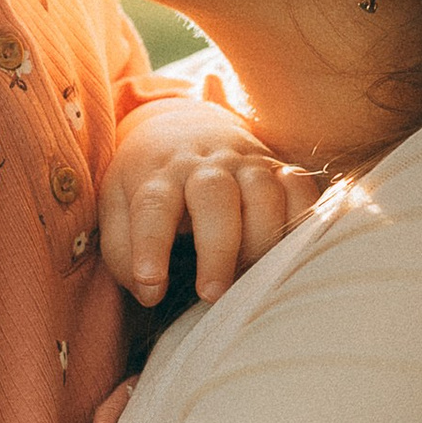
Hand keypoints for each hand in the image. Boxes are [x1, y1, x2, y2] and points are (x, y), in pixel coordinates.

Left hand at [102, 96, 323, 306]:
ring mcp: (246, 163)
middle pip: (215, 196)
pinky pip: (300, 188)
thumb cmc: (148, 182)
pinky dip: (302, 219)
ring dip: (261, 239)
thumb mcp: (119, 207)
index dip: (150, 245)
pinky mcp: (279, 168)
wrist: (183, 127)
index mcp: (159, 174)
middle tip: (212, 295)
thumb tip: (149, 294)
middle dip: (217, 248)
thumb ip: (122, 252)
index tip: (151, 284)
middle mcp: (205, 165)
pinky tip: (290, 252)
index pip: (153, 206)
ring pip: (263, 193)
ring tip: (249, 277)